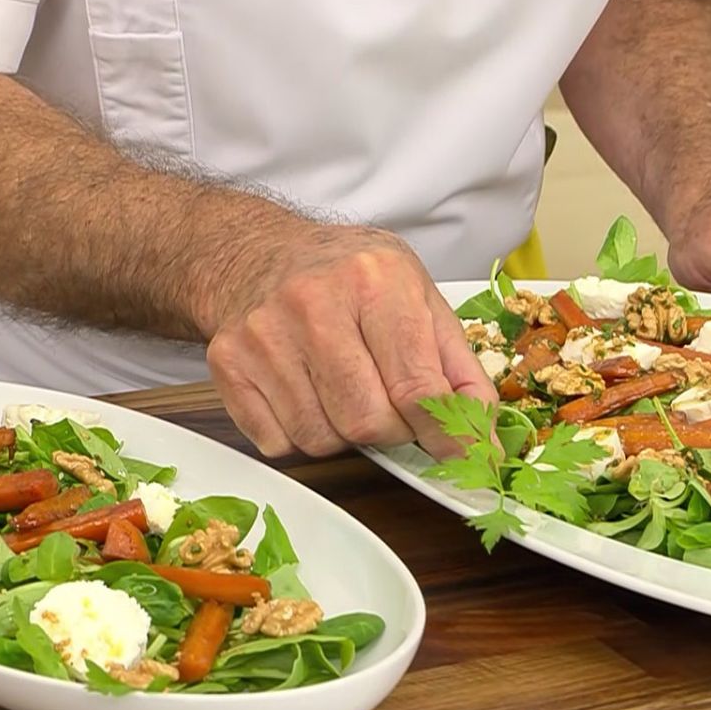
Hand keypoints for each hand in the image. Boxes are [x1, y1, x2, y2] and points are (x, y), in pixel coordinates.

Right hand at [205, 225, 495, 459]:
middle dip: (394, 431)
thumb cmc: (347, 277)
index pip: (419, 388)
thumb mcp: (418, 295)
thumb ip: (457, 365)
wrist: (257, 253)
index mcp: (375, 281)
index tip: (466, 456)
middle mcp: (314, 304)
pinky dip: (302, 434)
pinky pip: (280, 444)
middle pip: (369, 422)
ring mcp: (265, 336)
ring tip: (346, 389)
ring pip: (322, 439)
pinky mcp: (229, 364)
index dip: (448, 435)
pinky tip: (306, 393)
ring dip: (346, 434)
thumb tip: (481, 434)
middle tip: (394, 407)